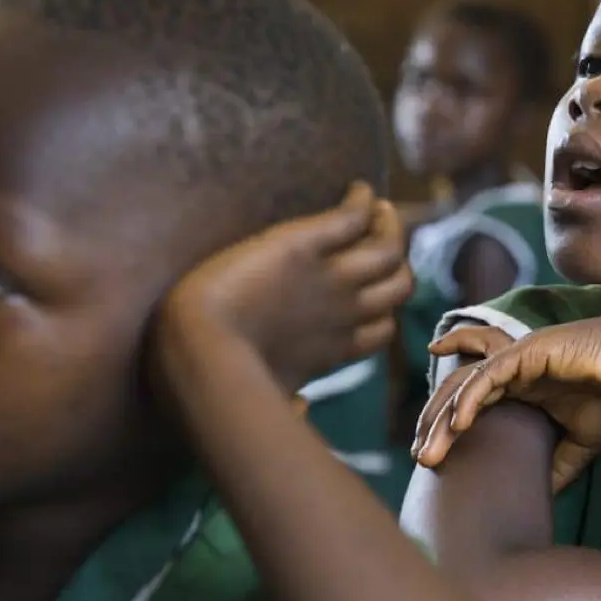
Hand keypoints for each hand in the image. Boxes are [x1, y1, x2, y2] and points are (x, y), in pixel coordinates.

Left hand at [157, 183, 414, 393]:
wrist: (200, 348)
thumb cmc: (223, 381)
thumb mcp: (269, 398)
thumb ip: (292, 405)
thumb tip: (303, 410)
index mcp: (335, 350)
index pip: (383, 328)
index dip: (383, 308)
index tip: (371, 291)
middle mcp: (345, 311)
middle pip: (400, 286)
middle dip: (397, 264)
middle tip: (383, 239)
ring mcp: (330, 277)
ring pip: (389, 249)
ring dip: (389, 225)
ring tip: (381, 210)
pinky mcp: (304, 245)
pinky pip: (352, 217)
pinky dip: (363, 201)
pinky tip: (360, 190)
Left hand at [412, 314, 600, 489]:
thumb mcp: (579, 442)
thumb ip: (557, 465)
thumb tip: (541, 495)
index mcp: (521, 386)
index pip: (470, 402)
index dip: (446, 428)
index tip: (431, 462)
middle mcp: (513, 369)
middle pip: (457, 392)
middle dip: (433, 425)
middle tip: (421, 460)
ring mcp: (517, 357)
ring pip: (464, 383)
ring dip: (442, 418)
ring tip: (428, 452)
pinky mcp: (527, 351)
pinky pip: (488, 375)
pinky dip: (470, 398)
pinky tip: (458, 425)